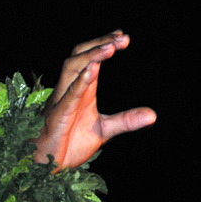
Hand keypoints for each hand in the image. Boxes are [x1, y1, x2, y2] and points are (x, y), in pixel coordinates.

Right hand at [35, 31, 155, 170]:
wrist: (48, 164)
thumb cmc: (70, 143)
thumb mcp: (104, 130)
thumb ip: (126, 120)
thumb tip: (153, 115)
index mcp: (80, 91)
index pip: (89, 59)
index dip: (103, 45)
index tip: (123, 37)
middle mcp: (69, 91)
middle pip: (78, 56)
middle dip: (99, 44)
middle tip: (122, 38)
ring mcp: (61, 101)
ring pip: (71, 69)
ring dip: (91, 56)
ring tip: (110, 47)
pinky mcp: (57, 117)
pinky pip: (68, 96)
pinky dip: (80, 82)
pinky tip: (93, 71)